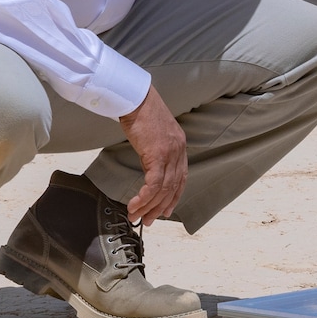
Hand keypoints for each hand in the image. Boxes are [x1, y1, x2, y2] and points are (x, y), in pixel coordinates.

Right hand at [118, 87, 188, 224]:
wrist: (135, 97)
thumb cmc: (140, 112)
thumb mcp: (153, 134)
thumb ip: (155, 150)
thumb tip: (149, 165)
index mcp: (179, 146)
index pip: (181, 178)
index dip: (174, 197)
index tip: (165, 210)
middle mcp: (179, 151)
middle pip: (173, 187)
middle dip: (159, 207)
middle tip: (148, 220)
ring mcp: (170, 153)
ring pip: (163, 189)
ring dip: (149, 206)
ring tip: (137, 216)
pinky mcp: (157, 154)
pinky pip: (153, 184)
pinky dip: (144, 197)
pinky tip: (135, 204)